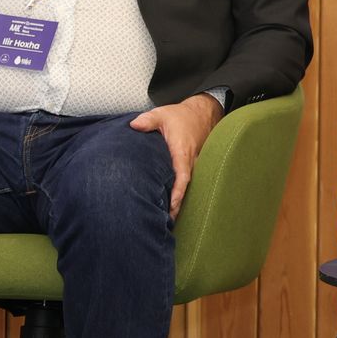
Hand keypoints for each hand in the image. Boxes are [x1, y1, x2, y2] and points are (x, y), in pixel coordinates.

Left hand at [130, 94, 223, 218]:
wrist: (202, 113)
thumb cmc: (181, 116)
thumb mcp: (162, 115)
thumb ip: (147, 121)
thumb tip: (134, 125)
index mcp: (182, 153)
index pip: (182, 177)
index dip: (177, 194)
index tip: (172, 208)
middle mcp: (190, 162)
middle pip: (184, 189)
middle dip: (176, 207)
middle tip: (164, 224)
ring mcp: (193, 165)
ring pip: (185, 188)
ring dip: (177, 203)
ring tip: (165, 222)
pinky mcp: (191, 166)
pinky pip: (185, 183)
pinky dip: (178, 195)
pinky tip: (168, 207)